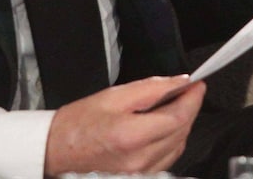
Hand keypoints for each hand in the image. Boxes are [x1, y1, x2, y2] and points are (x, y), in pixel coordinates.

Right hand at [44, 76, 205, 176]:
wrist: (54, 152)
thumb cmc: (77, 125)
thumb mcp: (113, 96)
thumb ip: (151, 88)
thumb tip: (179, 82)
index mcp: (130, 136)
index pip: (179, 117)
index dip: (193, 98)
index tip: (197, 85)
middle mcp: (138, 160)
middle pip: (182, 132)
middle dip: (188, 108)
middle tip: (184, 91)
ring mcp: (139, 174)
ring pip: (178, 146)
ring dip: (180, 125)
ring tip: (168, 107)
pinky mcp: (139, 178)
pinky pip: (167, 158)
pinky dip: (170, 140)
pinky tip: (160, 127)